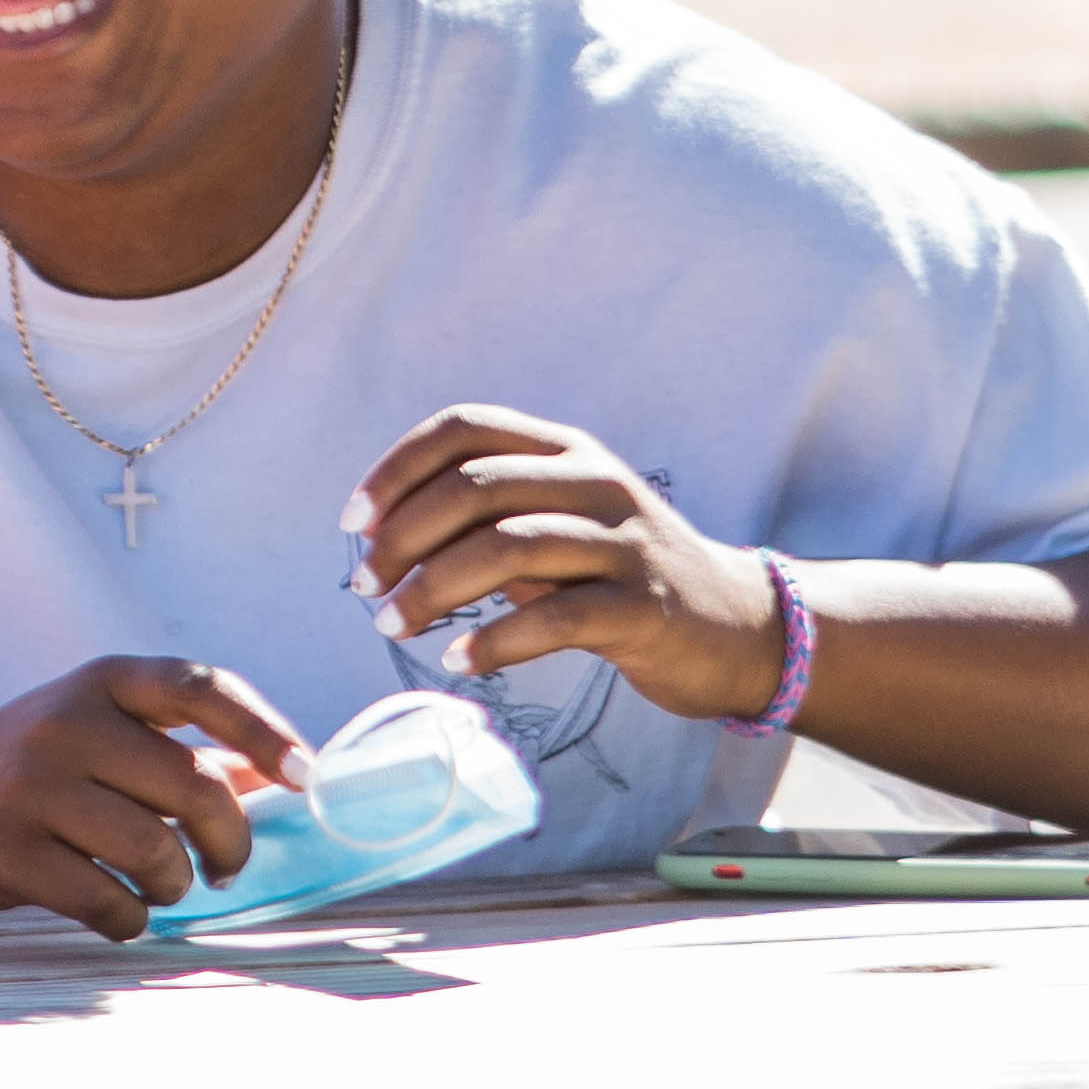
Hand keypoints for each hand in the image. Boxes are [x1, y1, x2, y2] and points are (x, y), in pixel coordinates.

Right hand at [0, 655, 311, 942]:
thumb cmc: (30, 771)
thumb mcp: (99, 736)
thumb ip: (183, 751)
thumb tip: (282, 780)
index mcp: (102, 682)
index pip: (202, 687)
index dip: (263, 731)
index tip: (303, 777)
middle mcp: (67, 723)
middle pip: (193, 786)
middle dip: (229, 841)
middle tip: (228, 867)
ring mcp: (31, 785)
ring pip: (154, 851)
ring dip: (174, 885)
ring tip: (161, 888)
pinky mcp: (5, 848)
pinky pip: (107, 900)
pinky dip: (131, 920)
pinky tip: (119, 913)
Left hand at [348, 406, 787, 721]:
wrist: (734, 626)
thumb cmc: (619, 575)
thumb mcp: (555, 526)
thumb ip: (484, 519)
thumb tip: (381, 536)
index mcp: (567, 450)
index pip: (464, 427)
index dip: (397, 469)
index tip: (354, 523)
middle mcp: (596, 482)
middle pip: (475, 486)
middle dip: (402, 539)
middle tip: (366, 589)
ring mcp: (625, 542)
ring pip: (507, 548)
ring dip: (432, 590)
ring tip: (393, 626)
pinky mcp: (642, 607)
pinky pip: (553, 619)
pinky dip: (493, 642)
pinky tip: (458, 661)